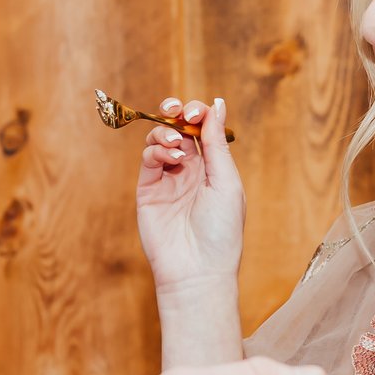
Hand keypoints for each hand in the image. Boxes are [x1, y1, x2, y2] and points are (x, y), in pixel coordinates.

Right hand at [136, 95, 244, 300]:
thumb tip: (217, 105)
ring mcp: (168, 179)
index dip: (198, 113)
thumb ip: (217, 143)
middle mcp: (191, 170)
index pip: (203, 128)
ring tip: (176, 144)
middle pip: (179, 128)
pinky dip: (157, 150)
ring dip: (165, 131)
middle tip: (175, 108)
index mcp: (214, 167)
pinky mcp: (148, 190)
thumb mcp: (226, 181)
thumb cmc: (221, 231)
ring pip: (160, 140)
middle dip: (175, 111)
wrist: (197, 269)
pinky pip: (149, 159)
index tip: (196, 110)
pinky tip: (171, 157)